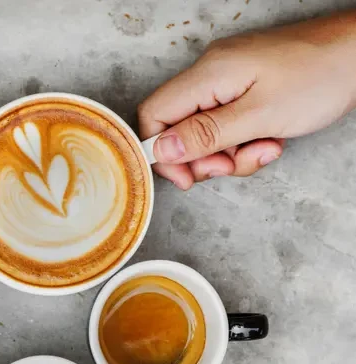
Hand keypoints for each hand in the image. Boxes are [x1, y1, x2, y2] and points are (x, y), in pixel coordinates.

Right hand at [138, 11, 355, 189]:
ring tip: (264, 149)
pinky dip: (245, 141)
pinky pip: (228, 123)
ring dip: (230, 153)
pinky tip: (271, 138)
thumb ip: (206, 135)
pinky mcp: (245, 87)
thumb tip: (162, 150)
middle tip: (231, 166)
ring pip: (206, 132)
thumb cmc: (321, 76)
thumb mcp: (260, 116)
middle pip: (179, 127)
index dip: (162, 152)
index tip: (188, 177)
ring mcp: (228, 79)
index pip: (155, 115)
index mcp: (207, 75)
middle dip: (204, 157)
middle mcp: (211, 73)